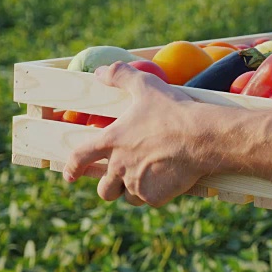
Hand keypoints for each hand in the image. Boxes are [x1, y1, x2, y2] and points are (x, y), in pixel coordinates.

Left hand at [63, 62, 208, 206]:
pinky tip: (169, 181)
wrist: (202, 137)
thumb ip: (120, 75)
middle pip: (104, 189)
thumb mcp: (146, 85)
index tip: (69, 175)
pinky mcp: (154, 197)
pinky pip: (150, 199)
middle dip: (109, 186)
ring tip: (150, 178)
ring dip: (134, 191)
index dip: (72, 168)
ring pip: (128, 197)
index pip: (79, 158)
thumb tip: (99, 72)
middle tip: (121, 180)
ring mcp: (136, 184)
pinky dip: (156, 193)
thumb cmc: (173, 111)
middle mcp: (119, 167)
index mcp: (111, 141)